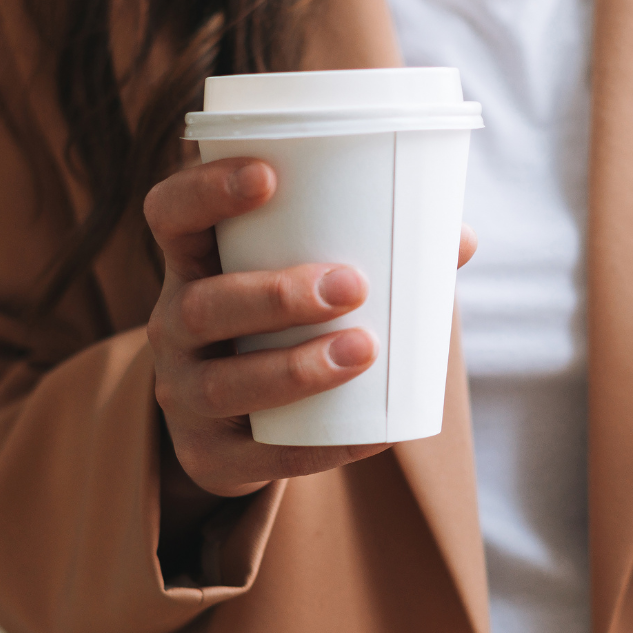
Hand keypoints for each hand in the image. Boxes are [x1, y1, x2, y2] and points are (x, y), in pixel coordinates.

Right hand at [145, 157, 476, 497]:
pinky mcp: (208, 456)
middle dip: (276, 295)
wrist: (239, 425)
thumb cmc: (285, 324)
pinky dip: (317, 447)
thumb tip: (460, 239)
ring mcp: (184, 394)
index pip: (172, 215)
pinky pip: (257, 458)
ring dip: (296, 369)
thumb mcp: (304, 278)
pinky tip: (369, 435)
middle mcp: (173, 326)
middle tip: (352, 285)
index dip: (206, 190)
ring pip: (224, 384)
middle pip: (202, 307)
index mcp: (195, 264)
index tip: (269, 175)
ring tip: (364, 350)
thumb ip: (375, 252)